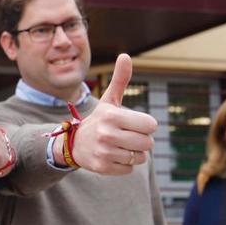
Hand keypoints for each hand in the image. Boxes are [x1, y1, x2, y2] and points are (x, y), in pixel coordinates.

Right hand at [70, 54, 157, 174]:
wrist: (74, 144)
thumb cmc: (100, 120)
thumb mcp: (109, 101)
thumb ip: (120, 79)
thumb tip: (125, 55)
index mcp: (112, 116)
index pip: (150, 125)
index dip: (145, 125)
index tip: (133, 123)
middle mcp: (107, 134)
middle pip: (148, 143)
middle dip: (142, 140)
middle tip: (128, 136)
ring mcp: (104, 152)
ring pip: (140, 157)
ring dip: (134, 153)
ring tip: (120, 146)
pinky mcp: (103, 167)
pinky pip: (130, 169)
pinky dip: (125, 164)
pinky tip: (113, 156)